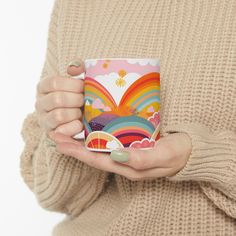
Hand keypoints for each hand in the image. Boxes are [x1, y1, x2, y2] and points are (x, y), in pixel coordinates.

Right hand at [35, 59, 84, 135]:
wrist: (74, 117)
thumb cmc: (76, 95)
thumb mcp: (76, 80)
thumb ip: (77, 68)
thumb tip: (74, 68)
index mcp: (43, 87)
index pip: (54, 82)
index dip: (73, 85)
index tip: (84, 87)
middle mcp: (39, 103)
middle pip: (58, 99)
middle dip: (77, 100)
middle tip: (85, 100)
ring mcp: (43, 119)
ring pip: (59, 115)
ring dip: (76, 113)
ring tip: (82, 112)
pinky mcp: (51, 133)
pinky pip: (63, 131)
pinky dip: (75, 126)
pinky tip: (80, 123)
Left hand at [48, 131, 191, 180]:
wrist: (191, 150)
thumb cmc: (179, 153)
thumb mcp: (164, 155)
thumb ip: (142, 158)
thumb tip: (117, 155)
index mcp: (130, 167)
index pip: (98, 161)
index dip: (78, 153)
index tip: (60, 143)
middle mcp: (125, 162)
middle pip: (95, 155)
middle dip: (74, 146)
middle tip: (56, 134)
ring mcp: (128, 154)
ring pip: (100, 149)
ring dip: (83, 141)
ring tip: (68, 130)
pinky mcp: (133, 145)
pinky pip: (111, 142)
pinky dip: (98, 136)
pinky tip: (91, 128)